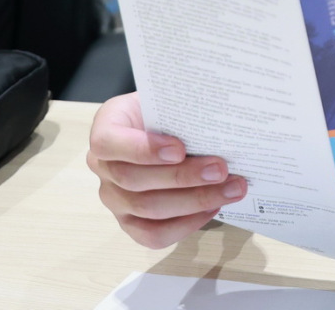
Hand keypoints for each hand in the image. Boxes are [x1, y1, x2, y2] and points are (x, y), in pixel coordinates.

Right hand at [85, 92, 248, 246]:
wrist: (163, 127)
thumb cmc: (167, 112)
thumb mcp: (168, 100)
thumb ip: (181, 110)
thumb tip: (220, 121)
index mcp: (106, 128)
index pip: (108, 143)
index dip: (142, 149)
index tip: (180, 148)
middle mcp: (103, 167)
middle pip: (134, 181)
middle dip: (183, 177)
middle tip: (221, 169)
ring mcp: (114, 198)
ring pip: (147, 209)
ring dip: (195, 201)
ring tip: (231, 189)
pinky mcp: (129, 223)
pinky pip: (153, 235)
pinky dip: (187, 223)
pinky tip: (214, 206)